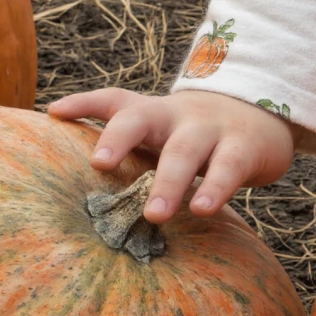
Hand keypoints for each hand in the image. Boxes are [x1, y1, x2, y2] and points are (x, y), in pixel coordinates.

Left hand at [47, 87, 297, 222]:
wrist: (261, 119)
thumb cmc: (196, 135)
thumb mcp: (161, 133)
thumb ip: (125, 146)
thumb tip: (68, 171)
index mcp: (154, 113)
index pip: (116, 101)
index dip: (84, 103)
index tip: (54, 113)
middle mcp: (178, 115)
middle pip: (144, 117)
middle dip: (120, 138)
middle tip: (100, 164)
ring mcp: (212, 128)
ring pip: (186, 148)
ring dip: (169, 181)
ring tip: (155, 214)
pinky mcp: (244, 147)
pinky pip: (228, 167)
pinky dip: (215, 187)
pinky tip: (204, 208)